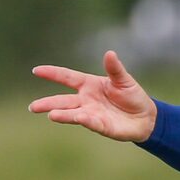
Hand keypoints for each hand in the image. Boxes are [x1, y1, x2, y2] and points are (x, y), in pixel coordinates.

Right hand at [29, 51, 156, 142]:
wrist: (146, 117)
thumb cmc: (132, 96)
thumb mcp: (124, 80)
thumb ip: (115, 69)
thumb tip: (110, 53)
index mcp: (89, 85)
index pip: (67, 77)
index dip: (52, 74)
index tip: (36, 71)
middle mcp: (86, 100)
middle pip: (63, 101)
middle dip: (48, 103)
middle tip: (33, 107)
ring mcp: (92, 113)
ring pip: (73, 114)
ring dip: (63, 114)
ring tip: (51, 115)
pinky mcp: (102, 126)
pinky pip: (92, 122)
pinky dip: (86, 120)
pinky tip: (79, 118)